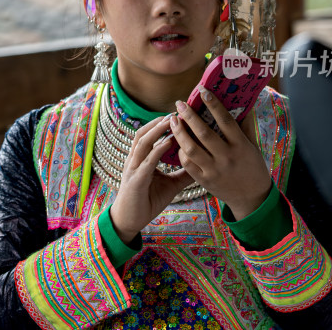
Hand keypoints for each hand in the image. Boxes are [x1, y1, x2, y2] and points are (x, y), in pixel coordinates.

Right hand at [109, 115, 193, 243]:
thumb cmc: (147, 201)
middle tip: (176, 111)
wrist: (129, 221)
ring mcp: (133, 169)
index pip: (148, 136)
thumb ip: (183, 174)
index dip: (160, 124)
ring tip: (171, 120)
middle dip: (158, 121)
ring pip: (143, 142)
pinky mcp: (136, 180)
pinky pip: (147, 161)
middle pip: (143, 133)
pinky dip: (158, 149)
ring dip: (157, 129)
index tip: (178, 115)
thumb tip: (202, 165)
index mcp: (140, 159)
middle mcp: (134, 160)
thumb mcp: (170, 185)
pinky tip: (169, 142)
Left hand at [170, 85, 271, 219]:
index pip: (225, 121)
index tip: (203, 91)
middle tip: (180, 104)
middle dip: (189, 116)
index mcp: (241, 146)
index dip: (214, 105)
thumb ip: (246, 126)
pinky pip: (187, 164)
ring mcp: (214, 170)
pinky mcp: (204, 181)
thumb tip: (242, 102)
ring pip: (191, 148)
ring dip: (179, 132)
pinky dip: (180, 151)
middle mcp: (226, 157)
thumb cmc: (253, 166)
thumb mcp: (253, 145)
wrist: (252, 198)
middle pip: (203, 133)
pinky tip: (177, 141)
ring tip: (173, 120)